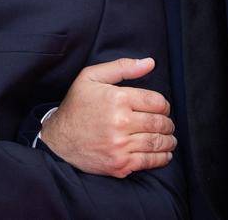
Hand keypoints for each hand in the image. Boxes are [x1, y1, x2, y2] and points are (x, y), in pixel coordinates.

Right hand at [39, 57, 175, 177]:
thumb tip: (150, 63)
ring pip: (157, 142)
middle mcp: (120, 122)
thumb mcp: (92, 77)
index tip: (162, 108)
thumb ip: (122, 67)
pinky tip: (164, 154)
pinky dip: (162, 158)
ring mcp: (120, 146)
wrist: (58, 140)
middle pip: (160, 123)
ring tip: (169, 138)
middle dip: (168, 123)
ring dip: (169, 140)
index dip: (164, 105)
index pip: (156, 102)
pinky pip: (149, 161)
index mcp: (117, 99)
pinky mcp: (120, 164)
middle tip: (167, 124)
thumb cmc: (76, 106)